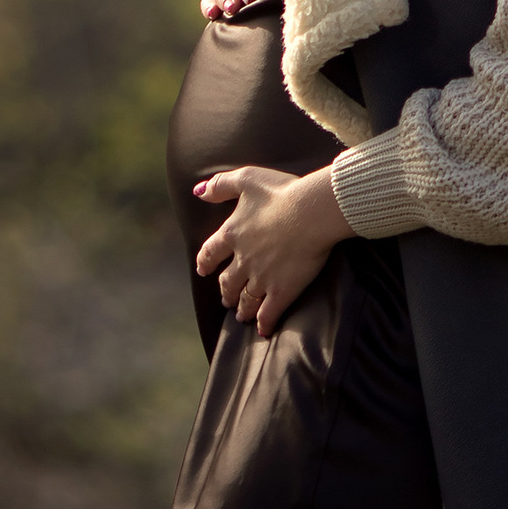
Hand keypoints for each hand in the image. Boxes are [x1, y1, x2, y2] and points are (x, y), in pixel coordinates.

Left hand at [194, 164, 351, 337]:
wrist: (310, 212)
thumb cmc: (281, 191)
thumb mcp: (246, 179)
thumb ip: (220, 185)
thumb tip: (197, 192)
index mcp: (232, 233)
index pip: (210, 253)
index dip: (205, 262)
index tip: (203, 269)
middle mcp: (242, 259)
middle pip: (228, 281)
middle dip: (226, 291)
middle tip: (226, 298)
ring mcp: (261, 278)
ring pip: (246, 299)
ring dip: (242, 308)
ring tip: (241, 315)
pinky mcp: (282, 290)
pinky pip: (268, 313)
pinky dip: (264, 322)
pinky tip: (263, 329)